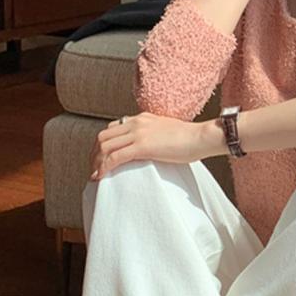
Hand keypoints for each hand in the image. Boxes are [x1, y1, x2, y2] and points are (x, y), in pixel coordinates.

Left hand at [92, 112, 218, 181]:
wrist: (201, 137)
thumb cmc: (190, 139)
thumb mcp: (166, 132)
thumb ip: (154, 137)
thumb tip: (151, 150)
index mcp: (141, 118)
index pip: (112, 128)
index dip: (102, 144)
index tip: (101, 158)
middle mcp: (136, 122)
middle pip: (103, 136)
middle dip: (94, 154)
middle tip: (94, 169)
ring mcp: (138, 133)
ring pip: (105, 146)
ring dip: (96, 162)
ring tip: (96, 175)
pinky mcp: (142, 146)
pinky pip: (115, 157)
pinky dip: (104, 167)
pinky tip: (101, 177)